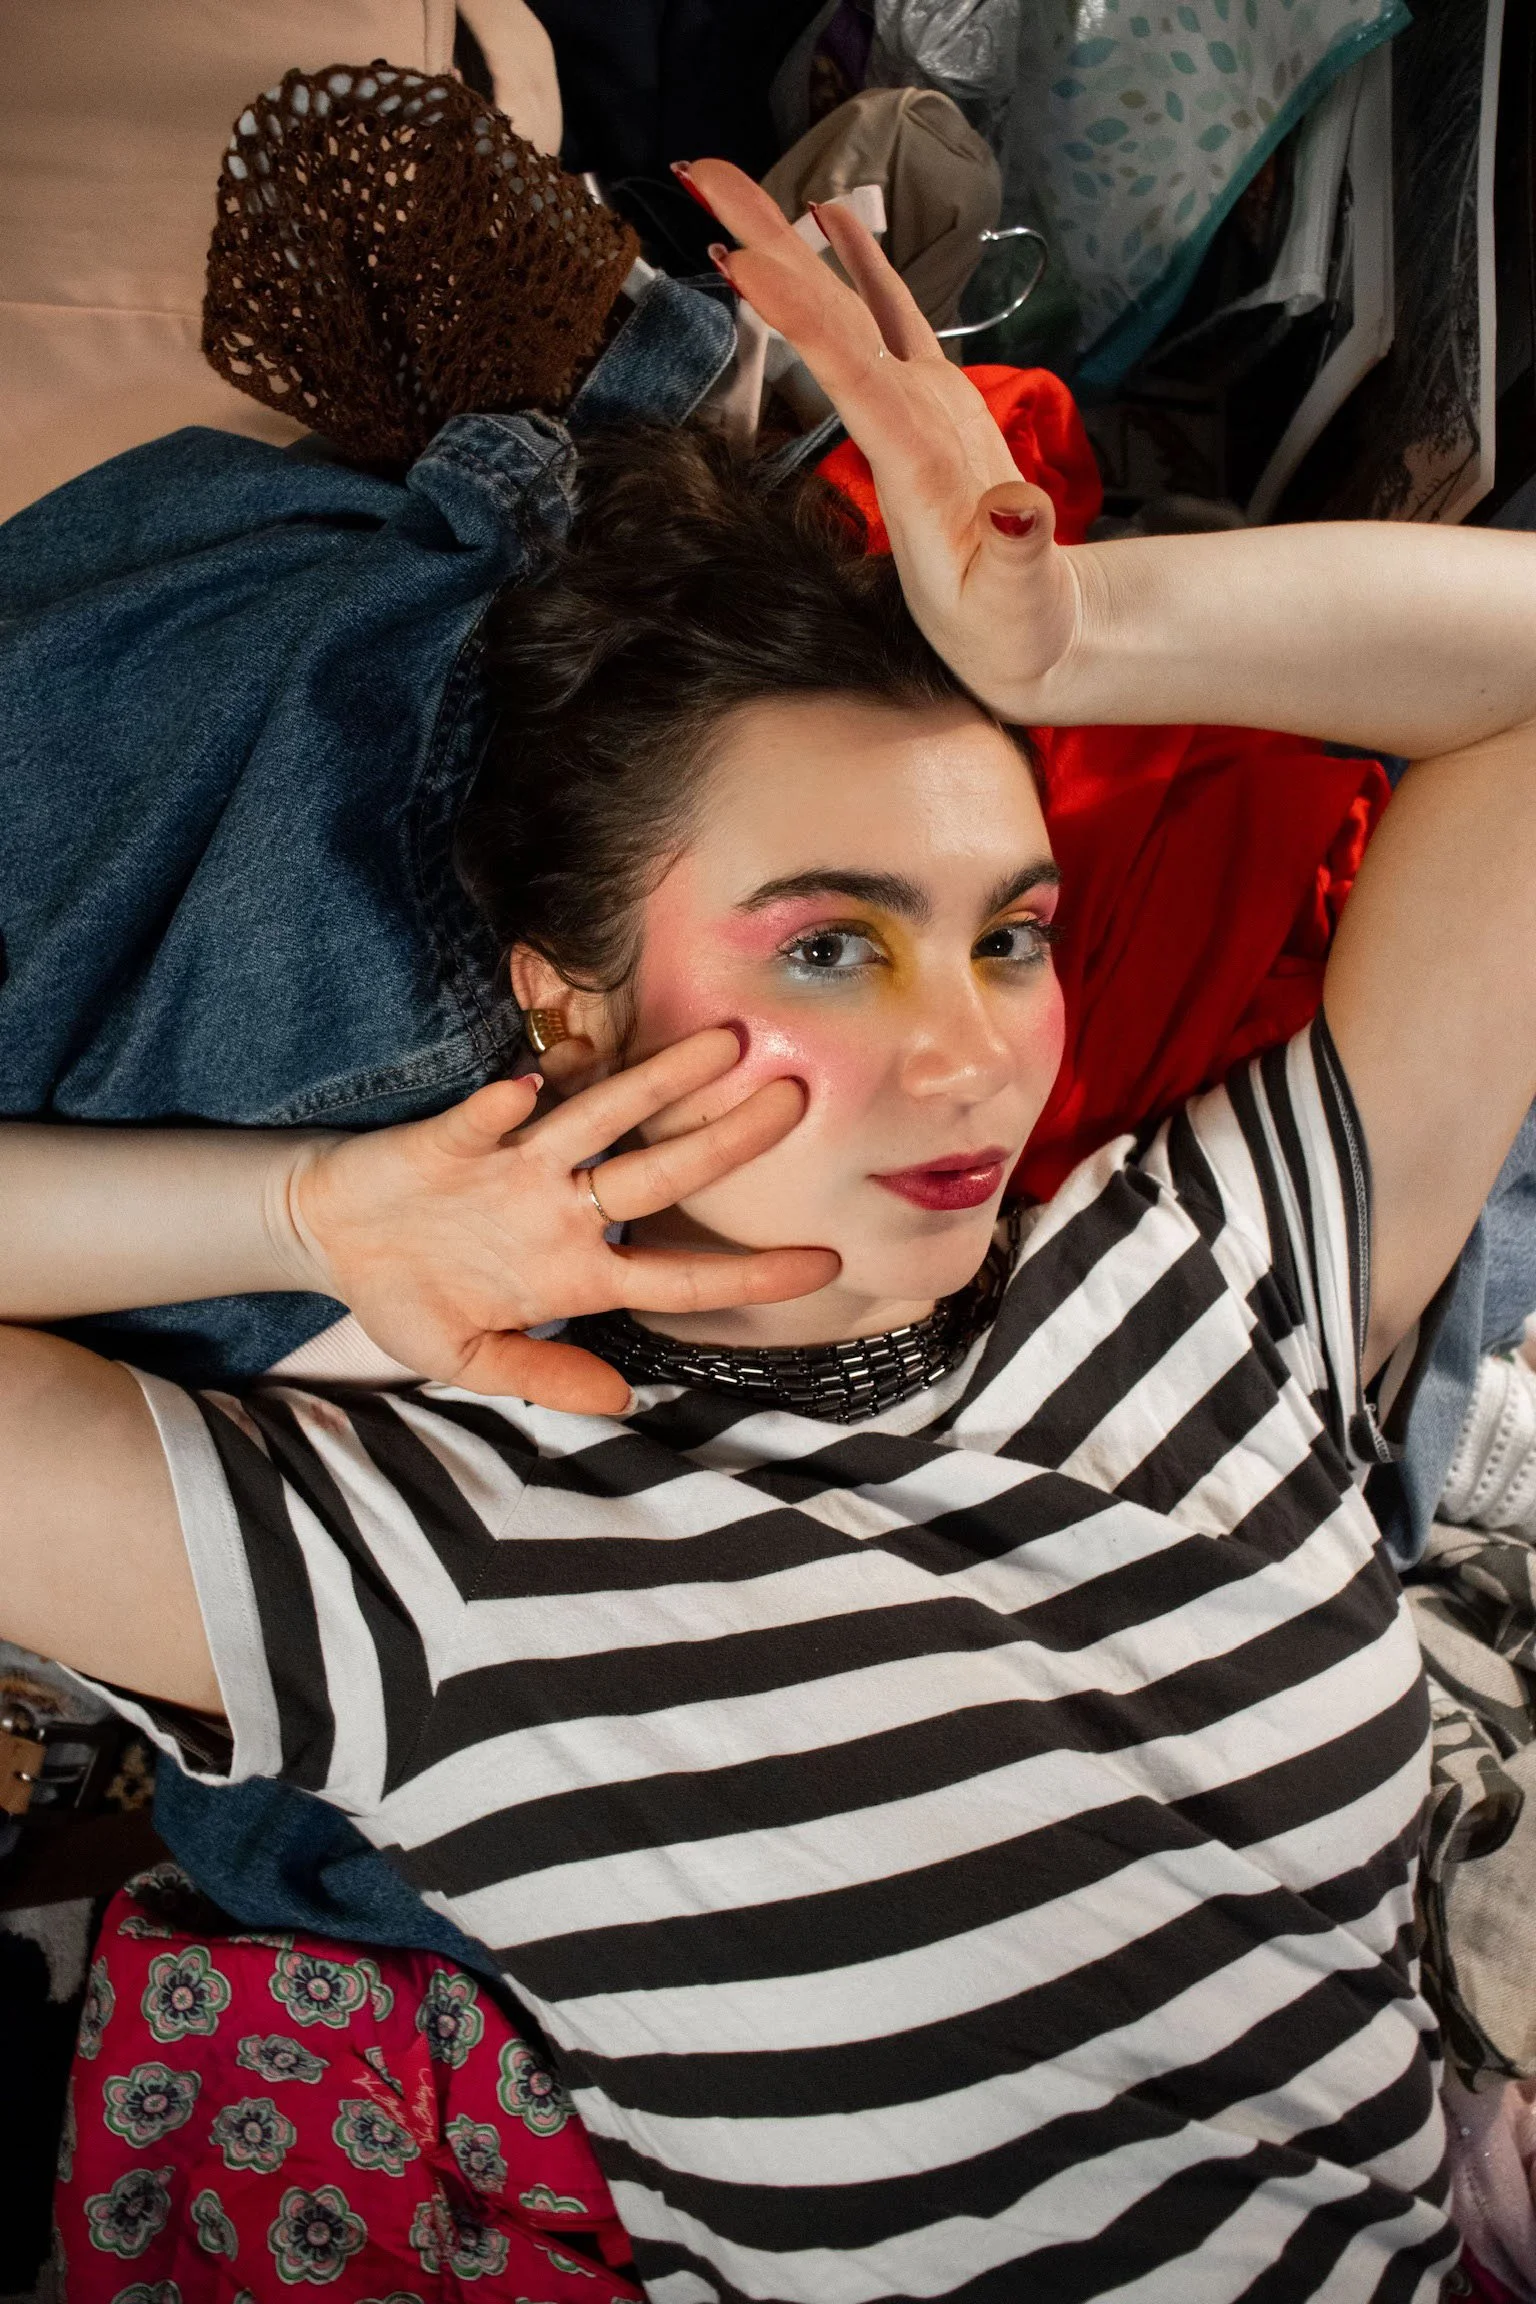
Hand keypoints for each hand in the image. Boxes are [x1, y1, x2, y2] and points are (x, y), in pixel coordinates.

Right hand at [281, 1029, 838, 1410]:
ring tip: (719, 1045)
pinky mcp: (456, 1137)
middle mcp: (563, 1211)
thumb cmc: (408, 1294)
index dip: (750, 1272)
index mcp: (575, 1273)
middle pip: (661, 1174)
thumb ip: (540, 1377)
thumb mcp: (467, 1358)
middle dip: (727, 1140)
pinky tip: (521, 1091)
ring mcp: (517, 1167)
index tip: (826, 1263)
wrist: (331, 1237)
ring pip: (599, 1119)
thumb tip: (623, 1399)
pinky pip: (483, 1120)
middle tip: (793, 1099)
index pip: (679, 1276)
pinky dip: (499, 1108)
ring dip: (653, 1084)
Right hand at [682, 159, 1083, 723]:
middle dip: (771, 241)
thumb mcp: (1015, 600)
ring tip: (725, 184)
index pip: (851, 368)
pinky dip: (851, 263)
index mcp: (921, 454)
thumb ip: (1021, 552)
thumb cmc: (1013, 625)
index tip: (740, 260)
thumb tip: (1021, 507)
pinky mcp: (931, 398)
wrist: (1045, 618)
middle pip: (839, 308)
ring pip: (850, 297)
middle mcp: (925, 406)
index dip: (797, 313)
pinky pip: (886, 313)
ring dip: (788, 238)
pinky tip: (828, 215)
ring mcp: (930, 395)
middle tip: (702, 178)